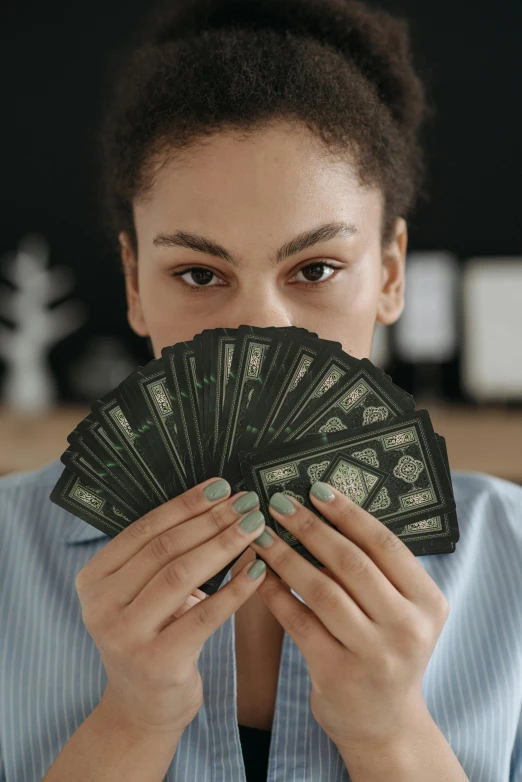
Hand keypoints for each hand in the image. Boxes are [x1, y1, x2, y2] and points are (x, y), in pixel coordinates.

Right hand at [75, 478, 266, 736]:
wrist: (142, 709)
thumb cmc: (152, 637)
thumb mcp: (143, 595)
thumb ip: (164, 556)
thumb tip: (219, 502)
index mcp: (94, 579)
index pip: (145, 529)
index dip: (187, 504)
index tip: (223, 486)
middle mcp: (100, 606)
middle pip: (165, 549)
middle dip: (211, 520)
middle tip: (248, 502)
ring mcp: (125, 636)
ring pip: (181, 575)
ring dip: (224, 545)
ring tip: (254, 526)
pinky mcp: (157, 662)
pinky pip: (204, 616)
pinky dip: (234, 590)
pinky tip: (258, 571)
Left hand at [248, 481, 449, 750]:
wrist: (384, 723)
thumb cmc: (386, 650)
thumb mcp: (399, 611)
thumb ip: (374, 571)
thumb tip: (321, 514)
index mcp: (427, 602)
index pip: (385, 545)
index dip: (348, 513)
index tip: (316, 488)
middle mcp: (407, 628)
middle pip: (351, 563)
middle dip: (310, 528)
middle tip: (279, 503)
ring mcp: (374, 654)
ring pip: (322, 590)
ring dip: (286, 557)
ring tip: (261, 534)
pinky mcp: (337, 673)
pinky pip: (299, 621)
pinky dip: (276, 593)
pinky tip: (258, 573)